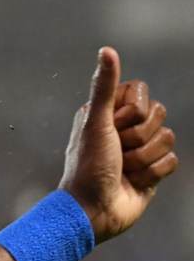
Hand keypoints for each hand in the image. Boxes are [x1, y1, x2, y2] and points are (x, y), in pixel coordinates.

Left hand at [59, 47, 176, 242]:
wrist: (93, 210)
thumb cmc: (88, 167)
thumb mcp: (95, 122)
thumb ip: (103, 87)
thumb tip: (106, 50)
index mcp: (108, 113)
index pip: (141, 92)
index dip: (132, 111)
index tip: (113, 126)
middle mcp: (124, 129)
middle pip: (158, 114)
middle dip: (138, 137)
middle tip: (117, 153)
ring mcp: (139, 150)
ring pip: (167, 138)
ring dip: (144, 158)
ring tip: (123, 170)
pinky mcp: (151, 171)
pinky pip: (172, 161)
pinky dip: (153, 173)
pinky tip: (134, 182)